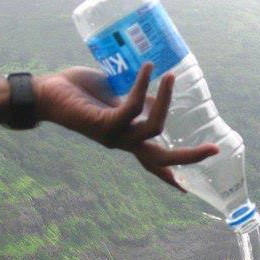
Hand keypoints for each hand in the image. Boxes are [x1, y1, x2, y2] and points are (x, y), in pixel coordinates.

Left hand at [35, 64, 218, 190]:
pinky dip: (144, 86)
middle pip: (162, 159)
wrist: (46, 93)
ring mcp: (115, 136)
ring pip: (155, 128)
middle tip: (214, 150)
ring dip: (167, 100)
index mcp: (126, 138)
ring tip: (170, 75)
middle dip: (189, 157)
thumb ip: (135, 98)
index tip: (185, 190)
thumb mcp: (114, 96)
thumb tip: (158, 94)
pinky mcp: (106, 124)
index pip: (151, 162)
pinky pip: (134, 107)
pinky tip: (148, 68)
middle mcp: (123, 142)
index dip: (169, 176)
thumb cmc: (77, 92)